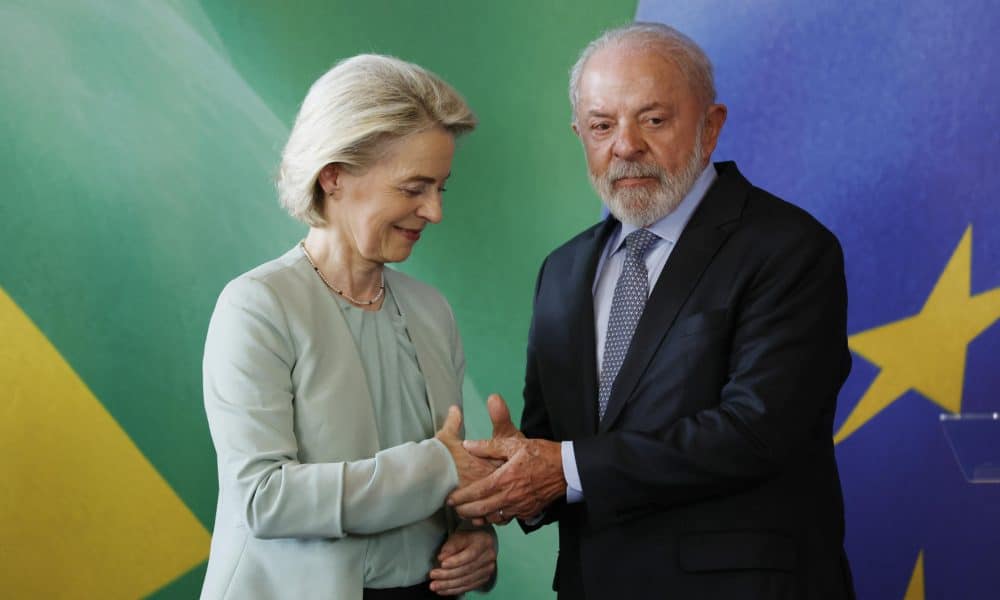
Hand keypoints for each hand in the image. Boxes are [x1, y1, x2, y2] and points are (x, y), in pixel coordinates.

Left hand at [428, 529, 496, 595]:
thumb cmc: (467, 540)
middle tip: (433, 575)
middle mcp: (489, 557)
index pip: (471, 554)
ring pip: (466, 580)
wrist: (478, 546)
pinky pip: (467, 587)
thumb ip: (451, 546)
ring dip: (448, 585)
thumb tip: (442, 557)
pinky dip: (453, 590)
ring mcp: (487, 570)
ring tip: (435, 585)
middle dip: (448, 574)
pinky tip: (442, 590)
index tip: (442, 564)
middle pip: (467, 569)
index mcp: (484, 542)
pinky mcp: (483, 579)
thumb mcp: (458, 536)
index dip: (456, 561)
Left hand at [447, 395, 564, 522]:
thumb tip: (468, 445)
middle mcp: (511, 496)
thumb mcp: (515, 443)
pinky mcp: (528, 512)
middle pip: (481, 509)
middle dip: (465, 511)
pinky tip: (490, 515)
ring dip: (479, 517)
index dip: (461, 497)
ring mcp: (520, 506)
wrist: (567, 469)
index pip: (477, 492)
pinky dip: (496, 519)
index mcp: (505, 478)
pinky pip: (508, 519)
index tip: (449, 499)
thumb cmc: (541, 453)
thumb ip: (489, 446)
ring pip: (494, 518)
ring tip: (468, 513)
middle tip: (454, 509)